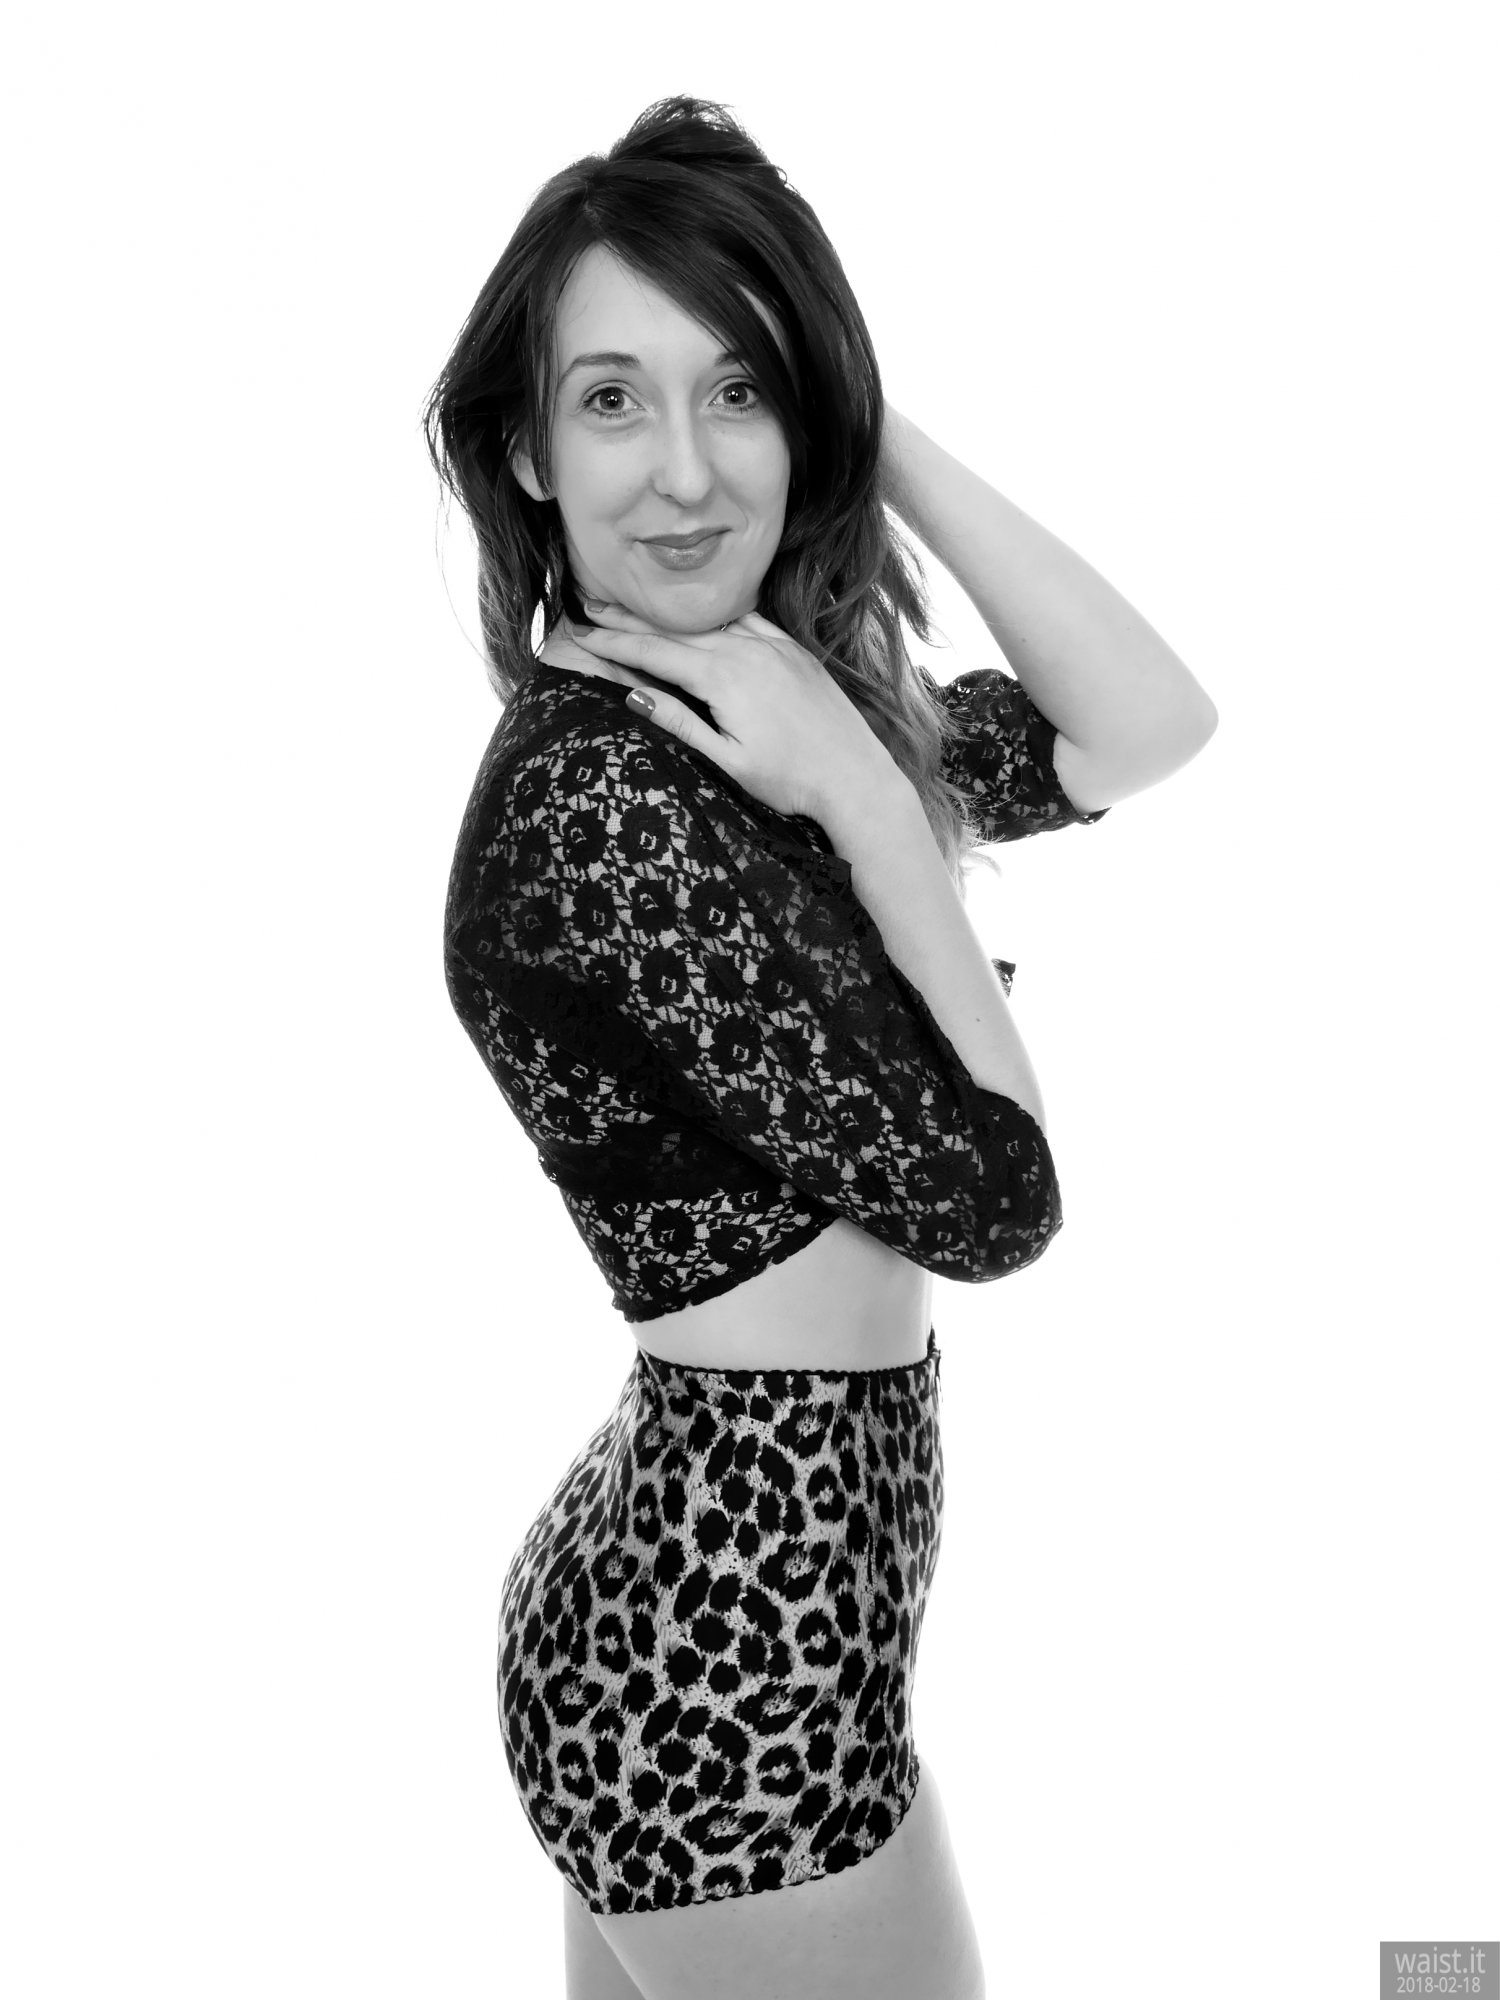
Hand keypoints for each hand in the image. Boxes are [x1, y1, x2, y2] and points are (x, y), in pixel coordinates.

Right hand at [547, 603, 898, 825]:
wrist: (854, 777)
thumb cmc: (790, 780)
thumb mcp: (727, 760)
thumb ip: (680, 723)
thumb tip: (634, 695)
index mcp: (723, 678)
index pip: (655, 653)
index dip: (614, 644)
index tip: (581, 635)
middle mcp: (747, 652)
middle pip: (675, 630)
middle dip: (630, 619)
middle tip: (590, 606)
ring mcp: (774, 647)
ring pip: (709, 622)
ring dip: (668, 616)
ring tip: (635, 608)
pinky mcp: (794, 651)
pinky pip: (748, 620)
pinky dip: (717, 615)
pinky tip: (701, 615)